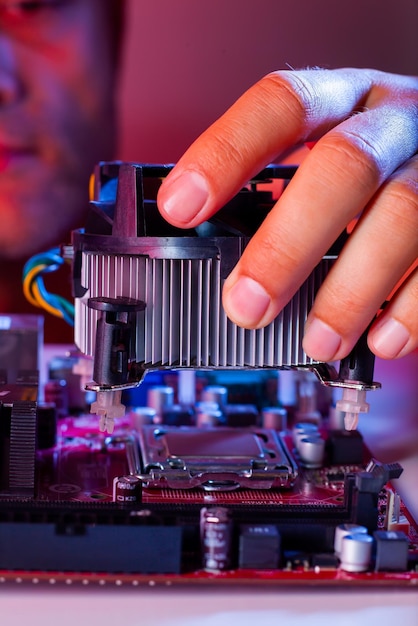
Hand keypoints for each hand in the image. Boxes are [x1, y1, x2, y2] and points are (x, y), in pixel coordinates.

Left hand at [157, 68, 417, 361]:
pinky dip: (412, 309)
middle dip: (287, 245)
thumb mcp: (322, 154)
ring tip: (318, 342)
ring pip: (403, 217)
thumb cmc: (372, 165)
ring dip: (351, 291)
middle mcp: (393, 122)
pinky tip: (382, 339)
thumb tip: (213, 254)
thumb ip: (280, 190)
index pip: (281, 104)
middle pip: (343, 167)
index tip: (179, 207)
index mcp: (343, 99)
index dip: (226, 153)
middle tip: (246, 306)